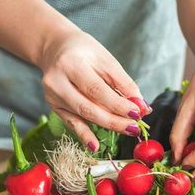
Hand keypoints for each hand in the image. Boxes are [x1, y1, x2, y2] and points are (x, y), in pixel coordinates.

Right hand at [39, 30, 148, 151]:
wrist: (56, 48)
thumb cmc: (84, 51)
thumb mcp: (106, 59)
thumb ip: (124, 83)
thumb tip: (142, 107)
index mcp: (69, 63)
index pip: (96, 90)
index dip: (117, 104)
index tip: (137, 113)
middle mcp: (56, 81)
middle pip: (87, 106)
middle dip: (114, 120)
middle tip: (135, 127)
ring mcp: (52, 95)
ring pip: (82, 115)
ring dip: (107, 126)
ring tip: (127, 130)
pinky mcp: (54, 105)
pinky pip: (71, 123)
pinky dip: (84, 135)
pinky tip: (95, 146)